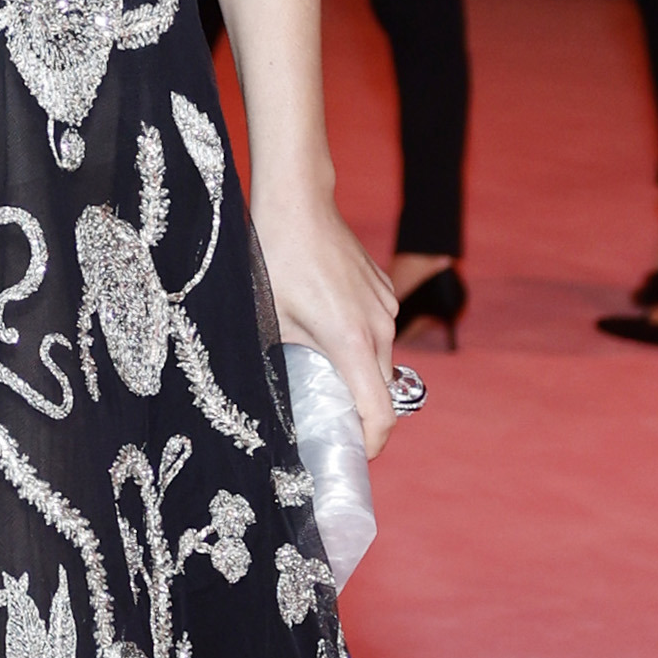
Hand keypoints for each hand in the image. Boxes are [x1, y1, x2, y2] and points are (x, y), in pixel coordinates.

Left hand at [260, 190, 406, 452]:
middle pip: (380, 390)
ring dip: (357, 373)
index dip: (369, 443)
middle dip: (358, 410)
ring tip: (320, 373)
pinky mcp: (384, 290)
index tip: (349, 454)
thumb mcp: (272, 321)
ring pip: (380, 359)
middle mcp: (380, 327)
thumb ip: (287, 364)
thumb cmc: (276, 260)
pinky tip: (325, 329)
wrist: (297, 204)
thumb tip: (285, 401)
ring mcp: (386, 306)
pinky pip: (377, 331)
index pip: (380, 414)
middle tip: (324, 421)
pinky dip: (359, 344)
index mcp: (351, 342)